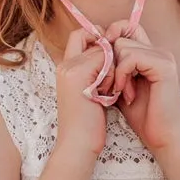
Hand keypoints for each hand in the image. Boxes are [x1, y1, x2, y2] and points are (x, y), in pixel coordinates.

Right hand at [51, 29, 109, 160]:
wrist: (78, 144)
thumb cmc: (89, 125)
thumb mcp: (92, 93)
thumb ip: (97, 73)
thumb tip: (114, 55)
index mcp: (66, 69)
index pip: (81, 36)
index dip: (98, 40)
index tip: (111, 61)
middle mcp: (65, 64)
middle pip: (92, 36)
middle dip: (109, 53)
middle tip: (113, 76)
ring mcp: (70, 68)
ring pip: (102, 48)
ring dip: (112, 66)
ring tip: (109, 90)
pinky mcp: (79, 73)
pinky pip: (105, 58)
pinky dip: (112, 74)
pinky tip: (108, 93)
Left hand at [103, 21, 179, 154]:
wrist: (161, 137)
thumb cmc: (142, 116)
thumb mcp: (118, 87)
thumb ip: (111, 68)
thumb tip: (90, 52)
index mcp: (148, 54)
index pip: (126, 27)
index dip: (108, 38)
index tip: (98, 61)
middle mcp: (157, 51)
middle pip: (121, 34)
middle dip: (110, 59)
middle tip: (113, 86)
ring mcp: (162, 56)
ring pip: (123, 45)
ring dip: (115, 70)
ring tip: (121, 92)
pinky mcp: (164, 66)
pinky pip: (132, 57)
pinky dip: (122, 74)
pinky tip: (126, 93)